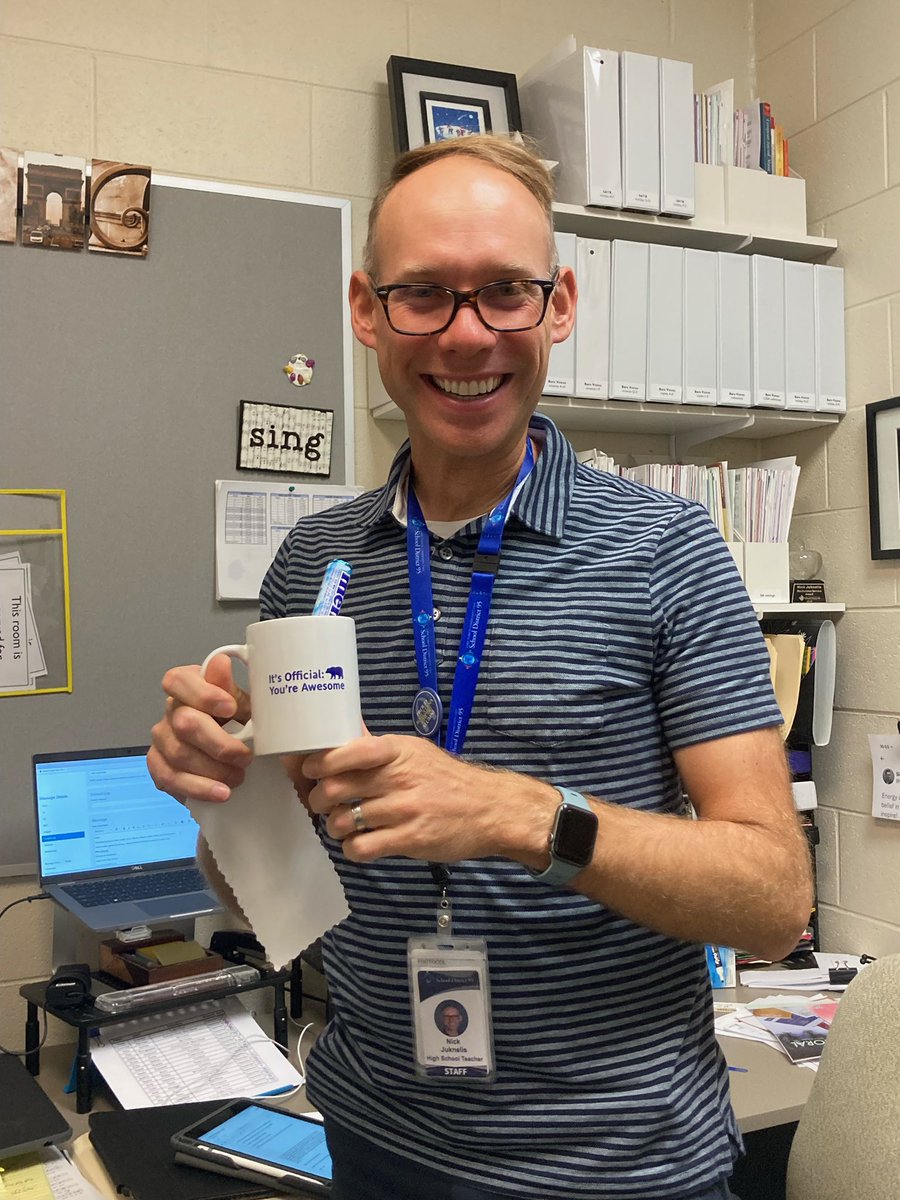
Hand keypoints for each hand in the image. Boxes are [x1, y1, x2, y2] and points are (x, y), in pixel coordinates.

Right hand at [147, 654, 252, 804]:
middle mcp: (171, 711)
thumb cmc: (244, 725)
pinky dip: (199, 788)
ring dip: (213, 770)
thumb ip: (232, 689)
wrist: (245, 761)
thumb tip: (220, 663)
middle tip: (246, 757)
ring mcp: (162, 740)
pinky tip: (220, 793)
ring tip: (238, 778)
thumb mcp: (247, 706)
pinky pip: (171, 779)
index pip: (177, 680)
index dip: (202, 694)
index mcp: (189, 687)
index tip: (231, 708)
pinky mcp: (160, 767)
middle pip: (184, 723)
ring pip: (178, 754)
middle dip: (218, 743)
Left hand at [301, 734, 555, 865]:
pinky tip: (361, 844)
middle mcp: (399, 777)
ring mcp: (404, 809)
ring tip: (344, 825)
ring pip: (342, 821)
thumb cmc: (447, 780)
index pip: (346, 751)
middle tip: (321, 804)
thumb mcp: (415, 752)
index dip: (318, 763)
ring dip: (334, 827)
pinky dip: (352, 849)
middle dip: (317, 800)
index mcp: (397, 750)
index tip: (310, 771)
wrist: (491, 809)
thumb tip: (341, 735)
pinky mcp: (410, 840)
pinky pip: (361, 848)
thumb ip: (377, 748)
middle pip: (334, 789)